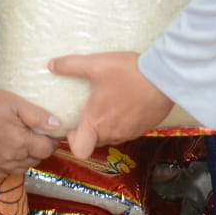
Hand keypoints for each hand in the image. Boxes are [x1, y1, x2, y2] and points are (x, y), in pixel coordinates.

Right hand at [0, 89, 59, 174]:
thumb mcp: (16, 103)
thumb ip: (38, 116)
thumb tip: (58, 125)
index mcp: (23, 143)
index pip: (48, 149)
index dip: (52, 141)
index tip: (50, 132)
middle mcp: (14, 158)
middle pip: (37, 160)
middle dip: (41, 149)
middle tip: (37, 135)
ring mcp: (0, 165)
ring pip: (24, 168)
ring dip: (28, 158)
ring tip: (24, 143)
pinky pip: (8, 173)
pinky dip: (13, 165)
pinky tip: (9, 153)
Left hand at [48, 52, 173, 158]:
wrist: (164, 77)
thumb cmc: (128, 73)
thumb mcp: (96, 65)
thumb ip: (71, 65)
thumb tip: (51, 64)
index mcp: (97, 122)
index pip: (79, 150)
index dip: (72, 141)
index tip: (73, 127)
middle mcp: (113, 133)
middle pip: (95, 141)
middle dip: (90, 129)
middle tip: (91, 108)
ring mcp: (130, 133)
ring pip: (112, 137)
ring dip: (108, 126)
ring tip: (109, 104)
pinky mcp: (145, 128)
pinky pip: (128, 131)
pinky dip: (124, 122)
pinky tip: (127, 103)